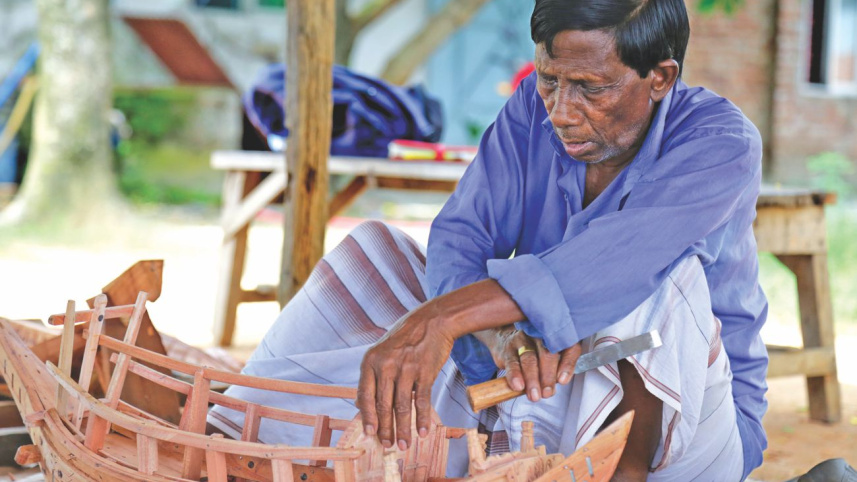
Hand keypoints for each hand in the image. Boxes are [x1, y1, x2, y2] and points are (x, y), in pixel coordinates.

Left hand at [356, 307, 454, 449]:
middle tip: (388, 445)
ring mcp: (405, 369)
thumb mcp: (381, 351)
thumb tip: (361, 404)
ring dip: (403, 429)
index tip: (370, 434)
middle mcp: (385, 365)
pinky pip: (422, 401)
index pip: (365, 396)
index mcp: (370, 361)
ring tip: (403, 444)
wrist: (432, 321)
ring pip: (402, 407)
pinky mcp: (424, 372)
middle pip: (383, 405)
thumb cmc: (405, 338)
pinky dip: (422, 419)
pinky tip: (423, 431)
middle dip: (385, 429)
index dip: (368, 418)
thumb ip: (373, 375)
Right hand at [476, 327, 580, 401]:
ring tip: (534, 395)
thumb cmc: (532, 351)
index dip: (567, 364)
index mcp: (556, 337)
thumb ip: (556, 369)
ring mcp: (523, 340)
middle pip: (547, 354)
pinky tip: (518, 386)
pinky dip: (515, 375)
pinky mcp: (507, 349)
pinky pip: (512, 362)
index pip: (568, 347)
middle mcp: (540, 336)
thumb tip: (556, 385)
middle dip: (548, 376)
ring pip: (530, 359)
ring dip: (532, 379)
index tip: (563, 381)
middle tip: (547, 393)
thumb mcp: (548, 357)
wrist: (504, 339)